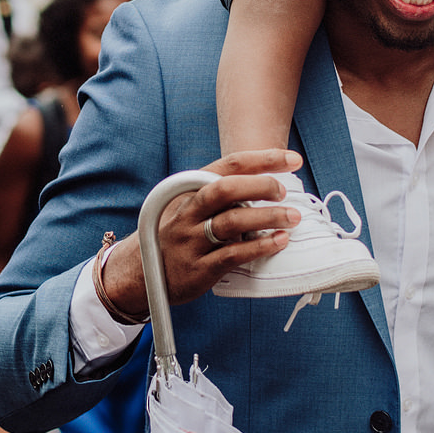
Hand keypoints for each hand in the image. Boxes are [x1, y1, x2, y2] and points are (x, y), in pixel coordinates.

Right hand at [100, 149, 301, 319]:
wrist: (141, 274)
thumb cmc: (176, 236)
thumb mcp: (188, 207)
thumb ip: (218, 195)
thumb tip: (266, 184)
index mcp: (190, 191)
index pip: (228, 165)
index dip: (263, 159)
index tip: (292, 158)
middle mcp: (189, 212)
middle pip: (226, 189)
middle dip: (261, 185)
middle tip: (284, 192)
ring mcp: (192, 240)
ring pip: (233, 221)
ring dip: (268, 218)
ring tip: (292, 218)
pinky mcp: (200, 268)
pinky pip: (234, 254)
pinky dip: (260, 246)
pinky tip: (279, 241)